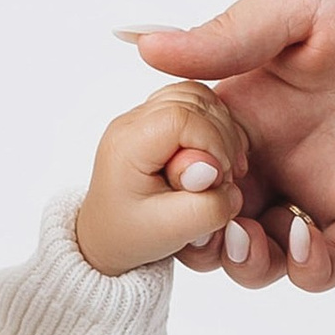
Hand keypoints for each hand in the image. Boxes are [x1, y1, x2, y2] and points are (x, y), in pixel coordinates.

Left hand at [73, 85, 253, 277]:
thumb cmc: (130, 235)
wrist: (106, 237)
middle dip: (221, 137)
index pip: (183, 117)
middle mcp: (131, 122)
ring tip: (220, 166)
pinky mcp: (154, 121)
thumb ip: (207, 207)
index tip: (221, 176)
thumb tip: (228, 181)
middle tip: (223, 176)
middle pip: (193, 101)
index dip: (214, 142)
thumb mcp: (172, 232)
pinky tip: (213, 155)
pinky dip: (212, 124)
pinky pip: (192, 104)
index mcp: (128, 144)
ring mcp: (142, 118)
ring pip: (195, 97)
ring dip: (219, 128)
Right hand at [126, 0, 334, 291]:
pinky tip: (301, 236)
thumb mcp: (294, 2)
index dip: (170, 176)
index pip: (185, 161)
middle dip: (194, 235)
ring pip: (263, 256)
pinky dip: (307, 267)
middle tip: (201, 220)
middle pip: (212, 221)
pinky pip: (330, 265)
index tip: (174, 170)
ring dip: (242, 261)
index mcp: (246, 105)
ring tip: (244, 236)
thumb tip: (139, 48)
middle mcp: (277, 153)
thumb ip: (225, 38)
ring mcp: (323, 187)